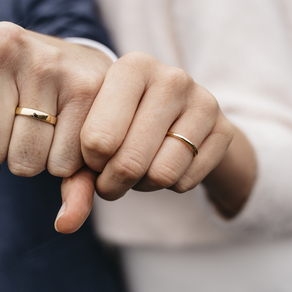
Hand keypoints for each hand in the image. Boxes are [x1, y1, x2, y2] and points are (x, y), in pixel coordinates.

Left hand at [0, 21, 111, 229]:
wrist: (67, 59)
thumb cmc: (1, 91)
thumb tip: (16, 191)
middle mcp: (2, 42)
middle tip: (12, 122)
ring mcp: (46, 61)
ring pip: (25, 161)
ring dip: (31, 159)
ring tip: (39, 123)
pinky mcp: (86, 85)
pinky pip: (63, 162)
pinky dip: (62, 162)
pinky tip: (64, 129)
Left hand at [80, 52, 238, 200]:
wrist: (179, 115)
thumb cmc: (122, 124)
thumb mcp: (93, 138)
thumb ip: (75, 179)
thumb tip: (66, 225)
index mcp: (132, 66)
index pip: (98, 139)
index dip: (90, 164)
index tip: (91, 159)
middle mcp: (171, 77)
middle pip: (129, 162)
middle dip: (113, 183)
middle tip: (110, 179)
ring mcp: (203, 102)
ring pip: (161, 175)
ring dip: (143, 185)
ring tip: (139, 168)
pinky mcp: (225, 130)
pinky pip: (186, 182)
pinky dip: (170, 185)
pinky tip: (166, 163)